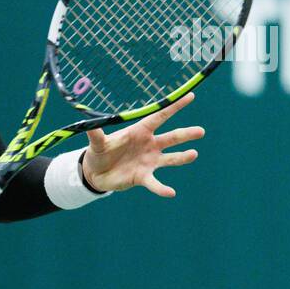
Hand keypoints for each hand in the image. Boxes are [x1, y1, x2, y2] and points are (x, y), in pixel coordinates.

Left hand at [81, 92, 203, 197]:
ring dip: (182, 157)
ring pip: (170, 158)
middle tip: (201, 132)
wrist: (96, 174)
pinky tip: (170, 192)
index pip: (159, 116)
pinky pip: (155, 183)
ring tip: (193, 154)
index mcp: (139, 132)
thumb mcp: (97, 143)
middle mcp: (149, 145)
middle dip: (185, 134)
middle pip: (171, 137)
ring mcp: (149, 161)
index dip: (174, 107)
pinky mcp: (143, 177)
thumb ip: (95, 134)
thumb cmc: (99, 153)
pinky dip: (162, 188)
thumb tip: (88, 124)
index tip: (189, 96)